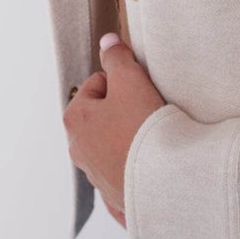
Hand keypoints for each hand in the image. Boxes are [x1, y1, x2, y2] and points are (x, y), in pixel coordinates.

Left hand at [63, 34, 167, 229]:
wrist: (163, 179)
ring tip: (154, 139)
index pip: (98, 85)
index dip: (123, 83)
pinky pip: (125, 178)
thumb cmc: (142, 128)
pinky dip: (136, 172)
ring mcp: (96, 176)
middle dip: (124, 112)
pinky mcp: (116, 197)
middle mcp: (79, 150)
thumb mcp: (130, 80)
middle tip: (148, 112)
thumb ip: (116, 58)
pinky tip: (151, 169)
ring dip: (130, 141)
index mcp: (75, 119)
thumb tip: (107, 42)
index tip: (140, 92)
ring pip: (114, 146)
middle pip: (104, 117)